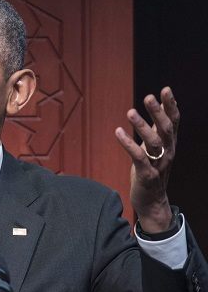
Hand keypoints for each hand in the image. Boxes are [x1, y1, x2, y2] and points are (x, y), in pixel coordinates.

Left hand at [115, 87, 179, 232]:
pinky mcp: (147, 175)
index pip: (173, 122)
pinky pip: (138, 157)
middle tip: (148, 97)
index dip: (170, 105)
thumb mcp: (157, 148)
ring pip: (152, 142)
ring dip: (141, 126)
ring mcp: (158, 164)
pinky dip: (128, 144)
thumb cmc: (152, 171)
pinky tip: (118, 131)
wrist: (152, 202)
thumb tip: (163, 108)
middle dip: (157, 112)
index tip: (165, 89)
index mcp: (170, 144)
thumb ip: (159, 130)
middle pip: (165, 129)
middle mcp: (168, 152)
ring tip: (130, 112)